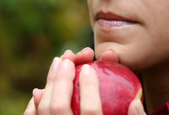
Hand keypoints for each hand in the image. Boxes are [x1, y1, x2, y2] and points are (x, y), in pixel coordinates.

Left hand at [23, 48, 145, 114]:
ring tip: (57, 63)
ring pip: (44, 112)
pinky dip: (34, 107)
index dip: (90, 88)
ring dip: (49, 84)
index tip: (89, 68)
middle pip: (60, 108)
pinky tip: (39, 91)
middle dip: (63, 79)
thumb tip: (135, 100)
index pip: (91, 113)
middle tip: (69, 58)